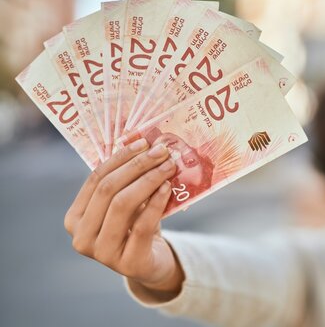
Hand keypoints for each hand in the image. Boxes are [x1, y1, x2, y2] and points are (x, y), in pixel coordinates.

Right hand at [64, 139, 184, 295]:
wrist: (151, 264)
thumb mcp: (128, 201)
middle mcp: (81, 237)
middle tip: (161, 152)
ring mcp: (102, 254)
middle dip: (137, 166)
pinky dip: (156, 203)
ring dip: (149, 180)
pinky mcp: (128, 264)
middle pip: (108, 190)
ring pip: (123, 205)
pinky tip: (168, 188)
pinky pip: (142, 226)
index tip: (144, 141)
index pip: (95, 179)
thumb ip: (127, 178)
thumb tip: (141, 141)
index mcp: (75, 218)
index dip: (120, 157)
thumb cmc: (136, 226)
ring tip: (168, 167)